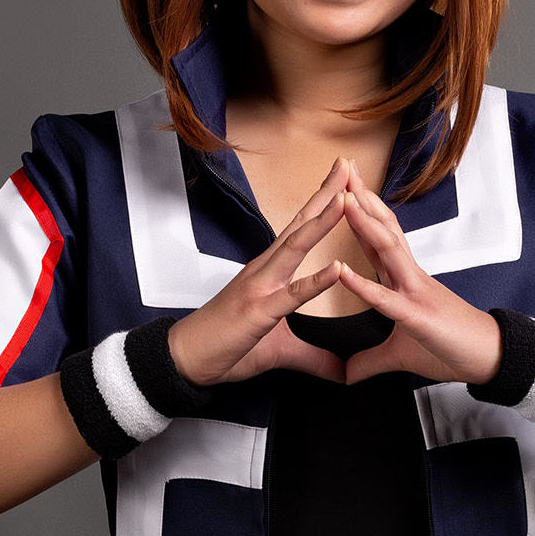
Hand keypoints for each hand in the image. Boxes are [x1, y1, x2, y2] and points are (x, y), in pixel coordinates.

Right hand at [166, 160, 352, 385]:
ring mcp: (260, 287)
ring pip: (296, 247)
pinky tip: (337, 266)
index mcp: (270, 272)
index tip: (344, 178)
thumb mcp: (281, 352)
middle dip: (326, 193)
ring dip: (322, 221)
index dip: (322, 203)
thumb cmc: (227, 347)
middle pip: (301, 224)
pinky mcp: (258, 311)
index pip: (301, 230)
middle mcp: (265, 270)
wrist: (187, 361)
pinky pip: (292, 295)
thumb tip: (341, 372)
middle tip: (348, 163)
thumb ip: (313, 357)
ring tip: (347, 197)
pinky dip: (316, 280)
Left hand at [336, 162, 501, 385]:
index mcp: (403, 280)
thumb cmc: (450, 349)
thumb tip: (346, 374)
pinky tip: (340, 270)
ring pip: (387, 249)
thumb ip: (370, 360)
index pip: (378, 238)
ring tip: (342, 198)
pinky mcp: (418, 316)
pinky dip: (362, 284)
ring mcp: (415, 292)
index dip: (360, 212)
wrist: (490, 360)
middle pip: (382, 229)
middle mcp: (408, 277)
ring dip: (363, 223)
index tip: (342, 187)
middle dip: (361, 199)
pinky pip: (385, 298)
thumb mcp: (399, 357)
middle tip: (341, 168)